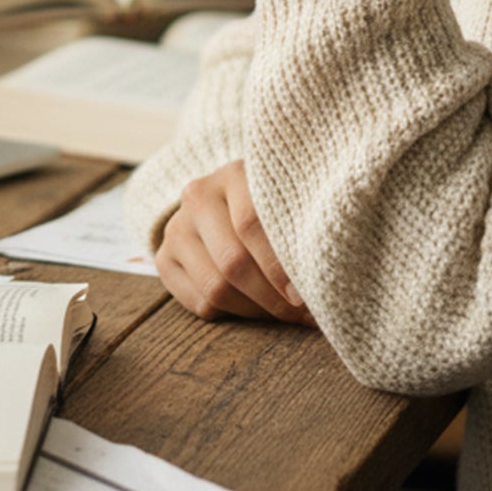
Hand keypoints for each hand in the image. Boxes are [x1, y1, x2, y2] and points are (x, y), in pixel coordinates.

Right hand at [155, 160, 314, 324]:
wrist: (225, 200)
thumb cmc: (272, 204)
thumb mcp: (286, 201)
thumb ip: (300, 227)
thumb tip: (327, 278)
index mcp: (233, 174)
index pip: (251, 224)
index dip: (279, 266)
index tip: (305, 295)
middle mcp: (198, 195)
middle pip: (233, 262)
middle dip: (273, 298)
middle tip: (303, 315)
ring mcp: (176, 227)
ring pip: (216, 288)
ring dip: (256, 311)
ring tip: (285, 315)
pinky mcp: (164, 257)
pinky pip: (199, 304)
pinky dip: (233, 315)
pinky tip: (256, 308)